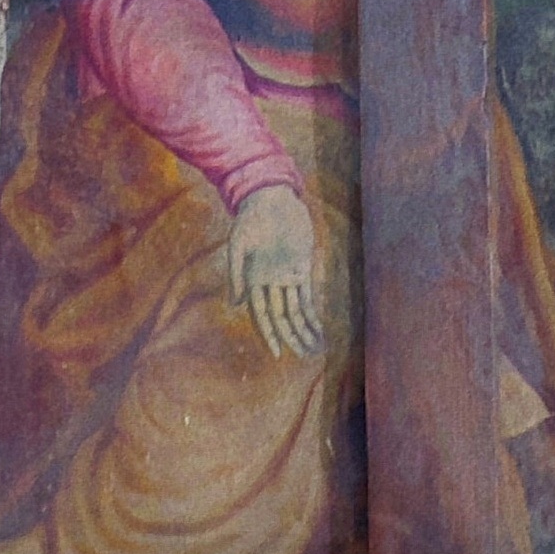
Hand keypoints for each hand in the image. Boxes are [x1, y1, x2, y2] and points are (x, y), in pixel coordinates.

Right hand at [225, 183, 323, 357]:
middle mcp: (270, 282)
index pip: (262, 315)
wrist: (269, 197)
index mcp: (253, 280)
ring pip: (297, 311)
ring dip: (304, 330)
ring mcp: (287, 276)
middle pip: (282, 318)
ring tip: (314, 349)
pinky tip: (318, 328)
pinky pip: (308, 296)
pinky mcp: (301, 267)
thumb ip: (236, 273)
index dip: (270, 335)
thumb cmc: (250, 218)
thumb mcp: (238, 243)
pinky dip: (313, 313)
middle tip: (304, 357)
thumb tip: (236, 305)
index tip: (278, 354)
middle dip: (292, 337)